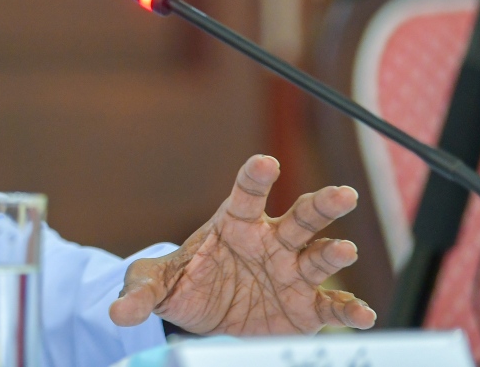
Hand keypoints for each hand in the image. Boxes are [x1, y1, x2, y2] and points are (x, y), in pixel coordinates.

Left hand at [109, 154, 376, 334]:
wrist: (207, 317)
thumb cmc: (185, 284)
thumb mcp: (156, 285)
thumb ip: (140, 293)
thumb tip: (118, 313)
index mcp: (234, 225)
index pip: (245, 195)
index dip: (255, 178)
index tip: (264, 162)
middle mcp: (270, 242)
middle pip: (299, 217)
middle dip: (321, 205)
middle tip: (343, 194)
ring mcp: (291, 272)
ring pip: (319, 254)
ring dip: (334, 252)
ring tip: (343, 249)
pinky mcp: (305, 306)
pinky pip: (330, 304)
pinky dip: (348, 309)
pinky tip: (362, 313)